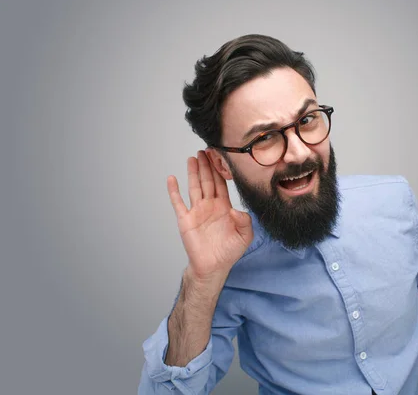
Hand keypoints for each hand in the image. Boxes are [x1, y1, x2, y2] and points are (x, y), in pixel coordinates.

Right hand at [167, 150, 252, 281]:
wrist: (214, 267)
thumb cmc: (229, 252)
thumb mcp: (245, 236)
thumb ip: (246, 221)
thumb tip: (235, 209)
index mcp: (224, 207)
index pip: (221, 184)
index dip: (220, 170)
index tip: (219, 156)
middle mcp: (210, 206)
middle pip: (207, 181)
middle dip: (206, 166)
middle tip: (204, 150)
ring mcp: (197, 212)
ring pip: (194, 187)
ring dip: (193, 173)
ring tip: (192, 158)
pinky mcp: (185, 220)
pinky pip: (178, 203)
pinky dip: (174, 191)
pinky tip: (172, 179)